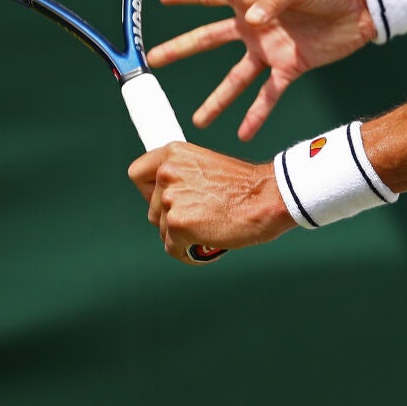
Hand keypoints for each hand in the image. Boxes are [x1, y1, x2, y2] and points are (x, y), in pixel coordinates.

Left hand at [129, 142, 295, 261]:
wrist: (269, 198)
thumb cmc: (247, 186)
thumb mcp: (207, 165)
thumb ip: (183, 175)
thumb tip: (166, 197)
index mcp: (174, 154)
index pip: (137, 173)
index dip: (148, 190)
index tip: (162, 199)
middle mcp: (167, 173)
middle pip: (151, 208)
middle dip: (172, 217)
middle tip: (202, 216)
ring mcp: (170, 199)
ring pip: (163, 230)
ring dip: (183, 235)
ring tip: (210, 228)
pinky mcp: (177, 224)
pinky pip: (172, 249)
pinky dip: (189, 252)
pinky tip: (208, 244)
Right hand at [147, 0, 377, 139]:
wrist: (364, 8)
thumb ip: (273, 0)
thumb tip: (248, 20)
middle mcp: (255, 25)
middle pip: (210, 39)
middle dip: (181, 49)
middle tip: (153, 60)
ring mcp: (270, 49)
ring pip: (236, 78)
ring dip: (218, 100)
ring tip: (198, 120)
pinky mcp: (291, 67)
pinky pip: (269, 95)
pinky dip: (256, 114)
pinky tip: (242, 132)